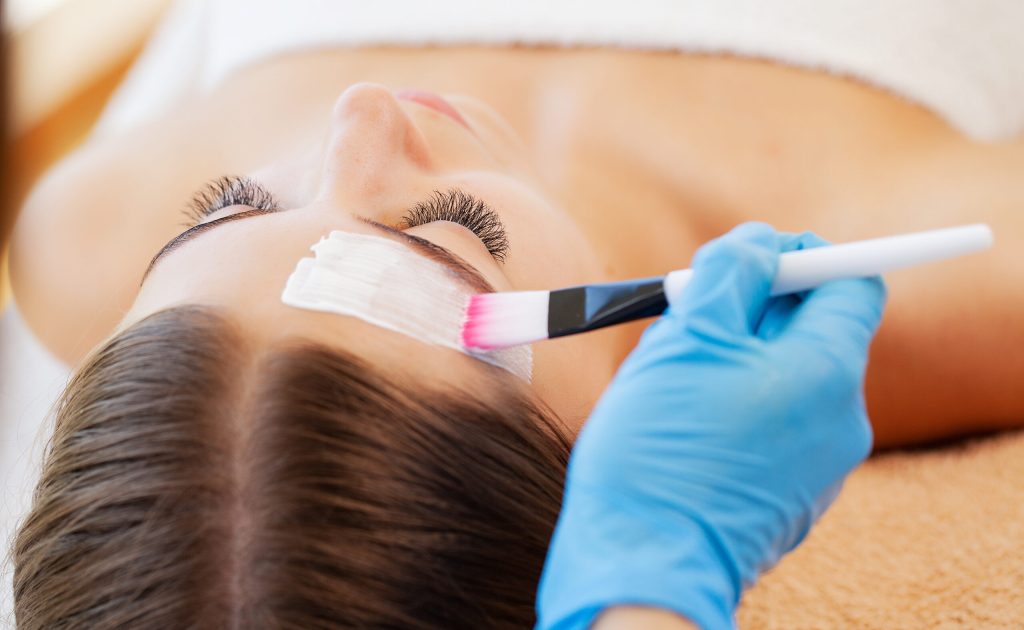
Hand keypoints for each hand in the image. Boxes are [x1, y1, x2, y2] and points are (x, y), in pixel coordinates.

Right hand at [536, 223, 885, 629]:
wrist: (646, 563)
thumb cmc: (660, 447)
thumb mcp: (687, 335)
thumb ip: (731, 271)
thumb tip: (762, 240)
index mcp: (827, 370)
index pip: (852, 281)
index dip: (804, 255)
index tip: (747, 257)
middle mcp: (842, 418)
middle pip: (813, 328)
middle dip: (751, 308)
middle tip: (688, 316)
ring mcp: (821, 463)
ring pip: (785, 376)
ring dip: (735, 357)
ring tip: (674, 380)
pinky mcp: (793, 493)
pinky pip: (775, 423)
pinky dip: (737, 404)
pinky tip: (685, 425)